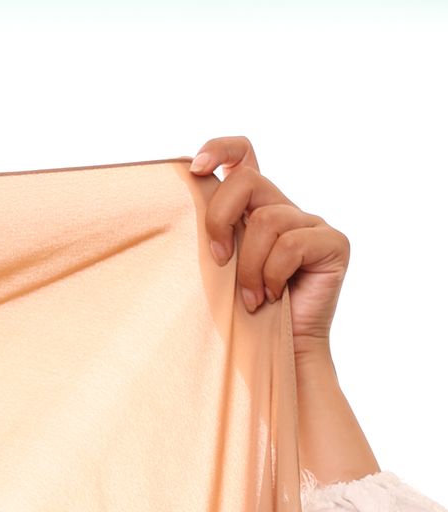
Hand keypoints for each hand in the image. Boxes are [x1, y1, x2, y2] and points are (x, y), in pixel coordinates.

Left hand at [189, 135, 349, 356]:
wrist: (281, 357)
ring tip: (251, 299)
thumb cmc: (242, 320)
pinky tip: (273, 297)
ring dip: (249, 267)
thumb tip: (182, 203)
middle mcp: (285, 209)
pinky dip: (273, 275)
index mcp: (256, 209)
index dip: (221, 150)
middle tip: (218, 261)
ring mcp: (312, 223)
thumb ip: (211, 236)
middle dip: (220, 219)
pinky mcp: (333, 242)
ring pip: (267, 221)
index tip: (194, 168)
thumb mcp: (218, 272)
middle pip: (247, 182)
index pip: (244, 155)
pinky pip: (291, 244)